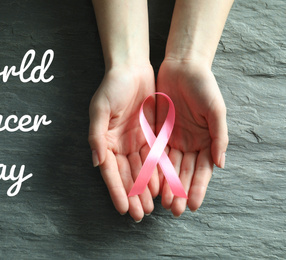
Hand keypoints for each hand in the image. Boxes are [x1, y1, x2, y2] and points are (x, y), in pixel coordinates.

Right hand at [89, 64, 159, 221]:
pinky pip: (155, 158)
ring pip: (141, 171)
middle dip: (132, 196)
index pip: (110, 171)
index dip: (116, 190)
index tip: (123, 209)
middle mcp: (119, 145)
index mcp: (105, 141)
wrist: (133, 68)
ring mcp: (135, 142)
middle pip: (126, 175)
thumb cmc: (112, 86)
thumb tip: (97, 162)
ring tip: (151, 207)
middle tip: (139, 215)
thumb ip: (96, 136)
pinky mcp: (151, 136)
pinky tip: (161, 187)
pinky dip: (157, 173)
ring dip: (145, 189)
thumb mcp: (100, 109)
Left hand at [156, 59, 227, 216]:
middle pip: (184, 172)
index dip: (197, 188)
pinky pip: (154, 153)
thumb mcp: (216, 109)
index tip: (192, 205)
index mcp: (206, 140)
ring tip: (161, 202)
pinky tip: (150, 182)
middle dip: (179, 191)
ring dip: (166, 185)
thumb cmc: (203, 86)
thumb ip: (219, 136)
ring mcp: (173, 139)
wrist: (182, 67)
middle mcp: (190, 143)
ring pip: (168, 167)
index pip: (202, 170)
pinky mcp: (158, 132)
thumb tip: (221, 164)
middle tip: (173, 210)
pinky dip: (153, 168)